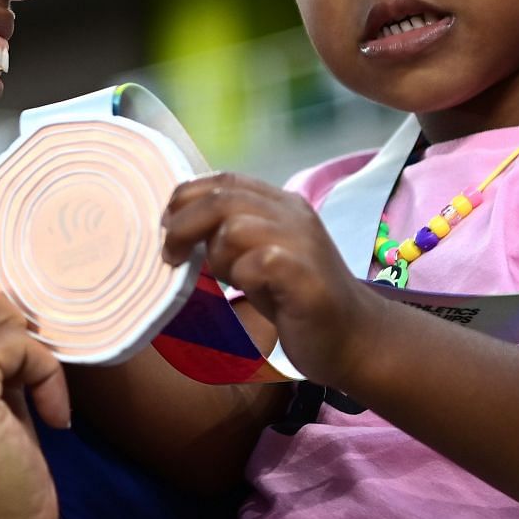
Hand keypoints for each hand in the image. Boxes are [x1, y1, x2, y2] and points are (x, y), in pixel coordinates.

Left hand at [161, 173, 373, 387]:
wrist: (352, 338)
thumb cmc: (296, 300)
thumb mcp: (257, 258)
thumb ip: (229, 236)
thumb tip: (177, 227)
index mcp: (280, 204)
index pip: (225, 180)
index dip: (187, 197)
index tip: (166, 225)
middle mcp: (292, 215)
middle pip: (222, 198)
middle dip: (185, 225)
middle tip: (172, 255)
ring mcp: (302, 242)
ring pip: (235, 228)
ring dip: (217, 256)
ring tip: (228, 280)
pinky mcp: (305, 275)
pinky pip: (256, 263)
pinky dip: (242, 277)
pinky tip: (251, 292)